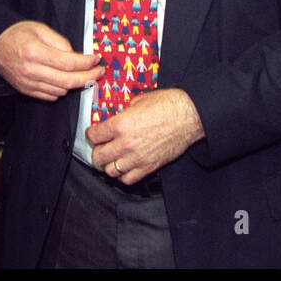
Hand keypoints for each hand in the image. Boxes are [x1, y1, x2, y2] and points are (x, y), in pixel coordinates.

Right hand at [0, 20, 102, 100]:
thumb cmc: (17, 33)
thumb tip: (76, 56)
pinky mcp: (25, 90)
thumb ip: (60, 42)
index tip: (97, 60)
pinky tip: (65, 79)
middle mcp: (30, 71)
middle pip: (68, 81)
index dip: (87, 63)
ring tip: (83, 73)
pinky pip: (50, 96)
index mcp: (35, 52)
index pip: (68, 63)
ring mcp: (27, 83)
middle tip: (99, 72)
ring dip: (75, 83)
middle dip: (88, 77)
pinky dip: (61, 89)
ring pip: (61, 90)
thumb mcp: (40, 28)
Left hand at [86, 88, 204, 184]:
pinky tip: (125, 167)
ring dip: (109, 164)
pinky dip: (123, 175)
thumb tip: (117, 117)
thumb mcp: (139, 101)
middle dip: (97, 150)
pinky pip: (127, 179)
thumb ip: (124, 112)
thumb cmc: (167, 105)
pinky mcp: (149, 167)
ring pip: (110, 171)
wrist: (189, 116)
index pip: (94, 135)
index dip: (91, 134)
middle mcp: (125, 144)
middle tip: (101, 146)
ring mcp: (137, 158)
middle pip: (98, 156)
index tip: (94, 133)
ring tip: (112, 158)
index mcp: (120, 125)